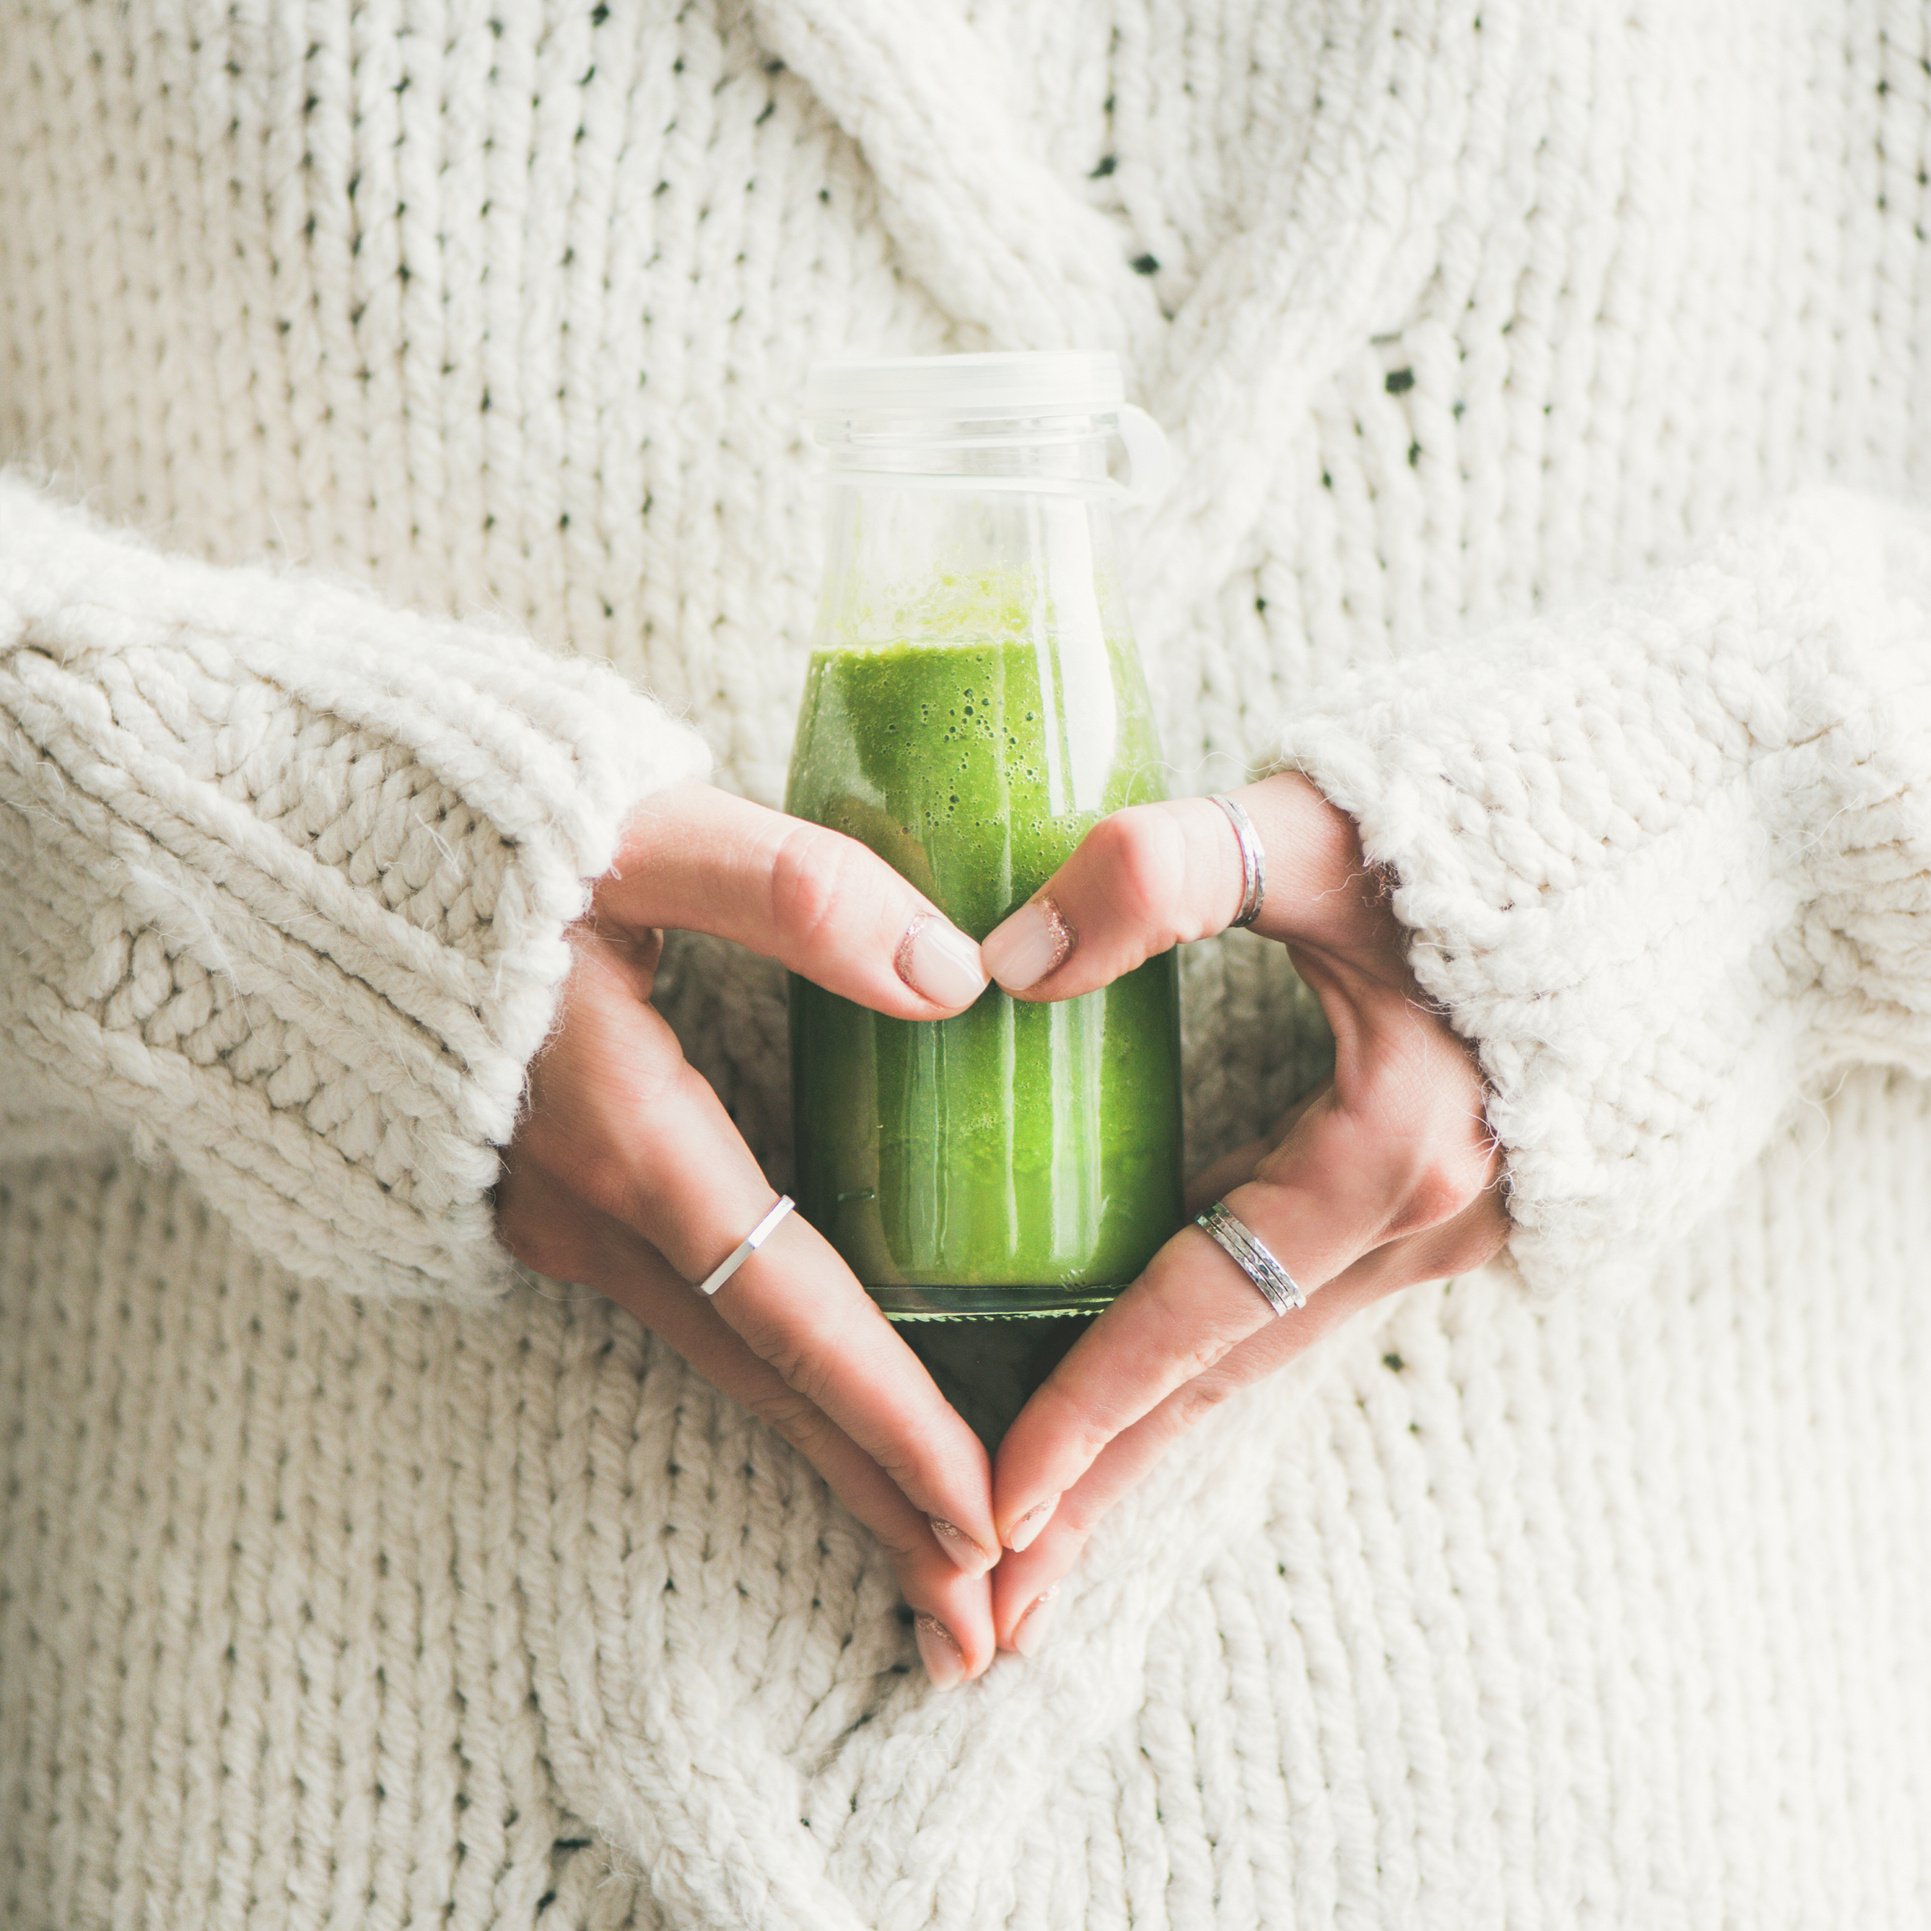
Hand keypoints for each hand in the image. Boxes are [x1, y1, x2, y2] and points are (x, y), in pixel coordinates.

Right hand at [495, 779, 1002, 1685]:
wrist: (280, 870)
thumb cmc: (466, 840)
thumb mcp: (636, 836)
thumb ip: (794, 895)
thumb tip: (954, 978)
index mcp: (630, 1137)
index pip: (791, 1312)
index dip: (889, 1418)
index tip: (981, 1522)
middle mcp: (592, 1213)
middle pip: (765, 1383)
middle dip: (876, 1500)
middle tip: (978, 1628)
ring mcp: (556, 1220)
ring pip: (724, 1362)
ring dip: (828, 1458)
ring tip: (922, 1557)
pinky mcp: (545, 1202)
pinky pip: (684, 1319)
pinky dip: (772, 1387)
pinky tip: (820, 1413)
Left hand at [976, 775, 1506, 1655]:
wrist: (1690, 832)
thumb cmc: (1501, 822)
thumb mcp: (1320, 831)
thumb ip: (1158, 872)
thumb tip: (1005, 960)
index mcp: (1389, 1154)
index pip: (1195, 1317)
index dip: (1085, 1411)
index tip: (987, 1507)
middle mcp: (1425, 1223)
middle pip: (1224, 1380)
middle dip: (1106, 1486)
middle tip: (992, 1600)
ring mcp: (1450, 1223)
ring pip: (1266, 1351)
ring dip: (1158, 1434)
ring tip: (1056, 1520)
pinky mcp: (1451, 1200)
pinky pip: (1305, 1304)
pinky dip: (1218, 1360)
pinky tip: (1158, 1376)